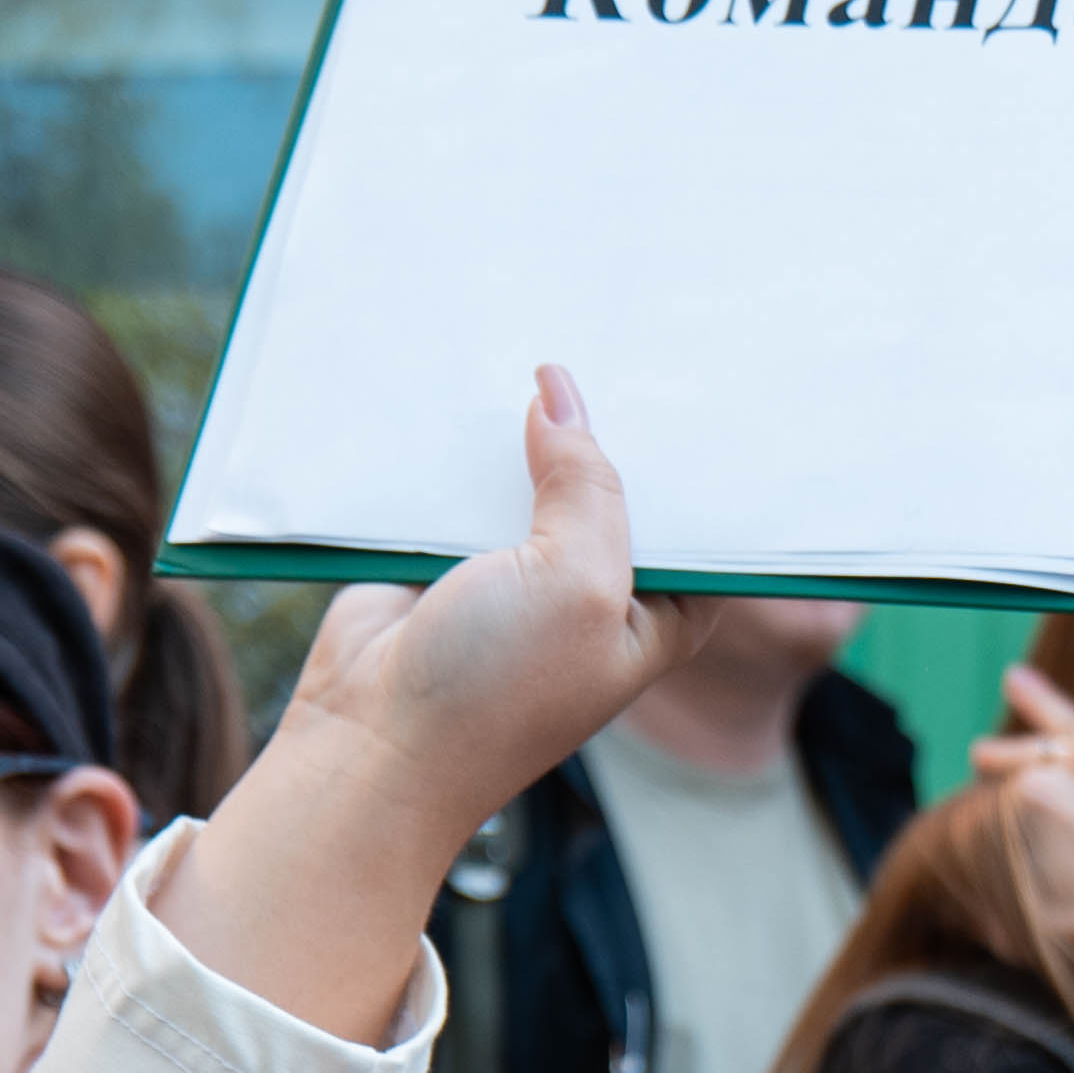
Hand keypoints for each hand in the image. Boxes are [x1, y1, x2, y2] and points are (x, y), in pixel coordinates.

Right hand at [162, 378, 702, 1051]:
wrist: (371, 745)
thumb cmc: (495, 694)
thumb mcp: (579, 580)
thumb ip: (587, 483)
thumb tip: (561, 393)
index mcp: (659, 615)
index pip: (698, 521)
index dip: (699, 458)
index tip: (701, 378)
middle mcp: (596, 591)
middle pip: (615, 485)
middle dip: (610, 426)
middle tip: (622, 327)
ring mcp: (522, 572)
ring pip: (536, 476)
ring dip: (532, 428)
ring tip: (546, 338)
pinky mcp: (452, 554)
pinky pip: (468, 483)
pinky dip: (466, 448)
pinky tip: (473, 383)